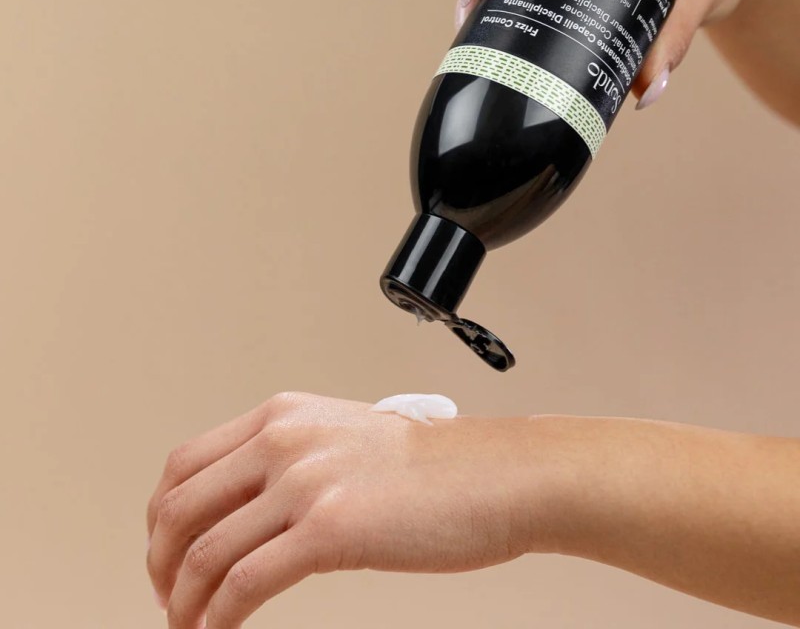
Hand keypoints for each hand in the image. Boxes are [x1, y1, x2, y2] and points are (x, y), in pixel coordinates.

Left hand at [145, 392, 555, 627]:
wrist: (492, 475)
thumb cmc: (429, 466)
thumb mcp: (341, 439)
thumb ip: (287, 460)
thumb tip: (240, 512)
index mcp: (282, 416)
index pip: (185, 463)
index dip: (162, 517)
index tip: (166, 551)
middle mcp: (284, 440)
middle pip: (180, 507)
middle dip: (160, 562)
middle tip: (167, 596)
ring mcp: (305, 482)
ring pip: (205, 551)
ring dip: (184, 600)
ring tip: (190, 625)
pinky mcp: (330, 529)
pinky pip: (245, 584)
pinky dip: (218, 618)